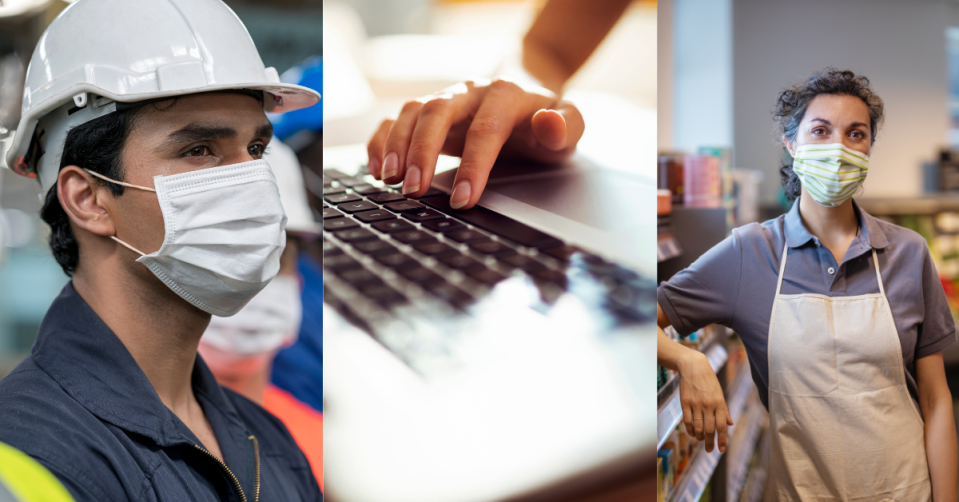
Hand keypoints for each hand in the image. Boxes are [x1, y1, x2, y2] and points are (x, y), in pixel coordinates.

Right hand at [366, 78, 583, 208]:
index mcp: (507, 95)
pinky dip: (382, 141)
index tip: (464, 199)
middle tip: (414, 190)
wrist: (529, 100)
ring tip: (390, 180)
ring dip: (397, 145)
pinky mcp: (428, 112)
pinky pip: (396, 118)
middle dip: (422, 151)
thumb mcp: (571, 126)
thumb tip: (549, 124)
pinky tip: (378, 169)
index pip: (486, 129)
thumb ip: (568, 126)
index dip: (473, 165)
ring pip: (412, 111)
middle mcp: (471, 91)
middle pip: (438, 111)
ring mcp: (446, 98)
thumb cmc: (547, 122)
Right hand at [677, 351, 733, 452]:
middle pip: (709, 429)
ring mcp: (696, 404)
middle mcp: (708, 405)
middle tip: (710, 450)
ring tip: (701, 440)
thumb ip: (725, 410)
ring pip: (697, 427)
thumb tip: (730, 424)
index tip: (721, 450)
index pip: (722, 426)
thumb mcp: (720, 393)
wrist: (693, 367)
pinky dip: (690, 430)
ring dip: (699, 437)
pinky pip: (687, 421)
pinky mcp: (685, 403)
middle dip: (710, 443)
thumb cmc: (709, 380)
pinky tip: (692, 433)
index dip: (722, 440)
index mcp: (719, 403)